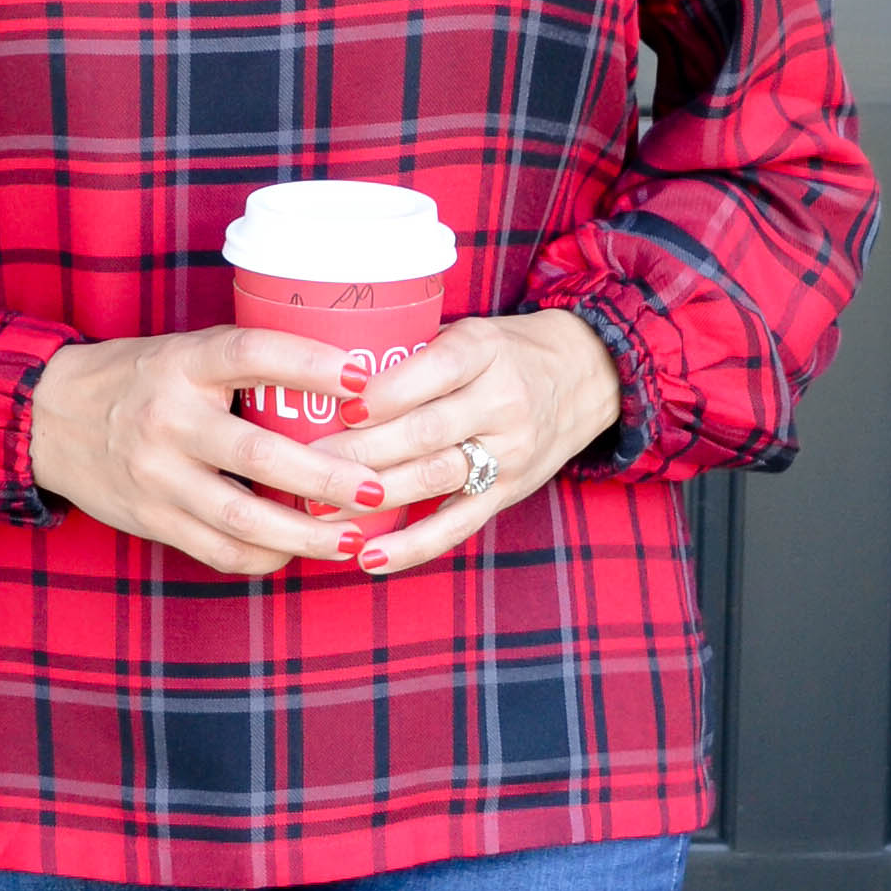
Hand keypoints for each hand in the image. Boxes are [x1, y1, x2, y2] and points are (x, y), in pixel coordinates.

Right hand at [27, 323, 398, 578]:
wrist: (46, 418)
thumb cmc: (138, 380)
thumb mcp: (182, 352)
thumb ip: (244, 364)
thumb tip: (343, 381)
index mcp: (183, 363)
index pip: (251, 355)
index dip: (309, 365)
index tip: (361, 380)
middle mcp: (168, 419)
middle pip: (259, 454)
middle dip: (327, 478)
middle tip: (378, 488)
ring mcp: (157, 475)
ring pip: (243, 518)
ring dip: (306, 535)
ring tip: (353, 538)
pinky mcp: (151, 519)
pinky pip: (219, 551)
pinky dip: (265, 557)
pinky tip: (297, 553)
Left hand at [300, 309, 623, 577]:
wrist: (585, 375)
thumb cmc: (503, 352)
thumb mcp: (469, 332)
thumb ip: (413, 352)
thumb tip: (321, 376)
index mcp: (485, 350)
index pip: (434, 371)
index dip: (386, 394)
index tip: (341, 408)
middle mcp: (502, 402)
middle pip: (425, 432)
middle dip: (360, 452)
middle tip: (305, 464)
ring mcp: (509, 452)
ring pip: (434, 479)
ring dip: (372, 497)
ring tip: (318, 510)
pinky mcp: (508, 493)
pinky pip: (457, 526)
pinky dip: (412, 547)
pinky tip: (369, 559)